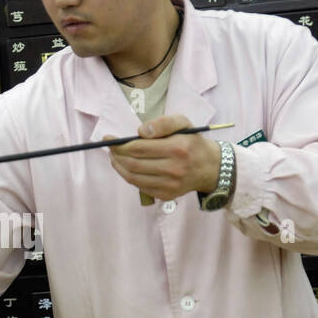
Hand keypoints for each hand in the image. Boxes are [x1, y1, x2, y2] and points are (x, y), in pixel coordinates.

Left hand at [105, 113, 221, 201]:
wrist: (209, 167)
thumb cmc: (191, 141)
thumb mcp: (183, 123)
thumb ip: (163, 123)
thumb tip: (140, 131)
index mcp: (177, 148)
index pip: (139, 148)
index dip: (119, 144)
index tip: (108, 139)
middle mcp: (174, 169)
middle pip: (133, 164)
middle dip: (116, 156)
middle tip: (110, 148)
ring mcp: (170, 185)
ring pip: (133, 177)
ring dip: (119, 167)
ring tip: (115, 157)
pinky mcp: (167, 195)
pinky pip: (140, 187)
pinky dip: (129, 177)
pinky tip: (127, 167)